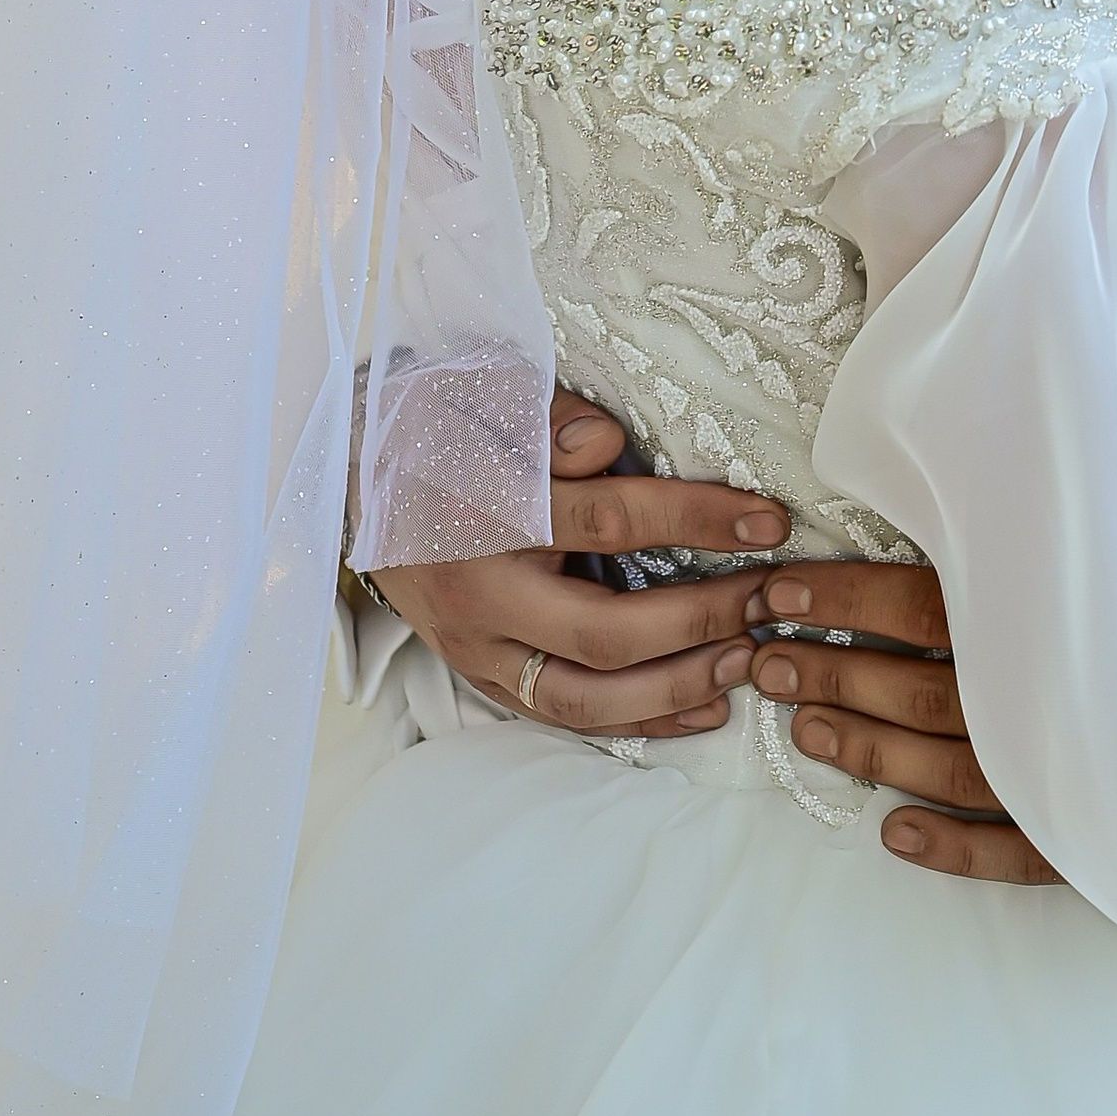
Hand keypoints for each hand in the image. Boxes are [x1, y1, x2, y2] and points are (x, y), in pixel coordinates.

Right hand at [369, 387, 790, 741]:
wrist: (348, 477)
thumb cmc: (432, 424)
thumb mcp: (479, 392)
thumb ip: (546, 417)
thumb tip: (605, 442)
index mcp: (485, 515)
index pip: (608, 522)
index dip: (696, 518)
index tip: (768, 520)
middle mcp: (479, 596)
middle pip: (604, 634)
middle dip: (700, 620)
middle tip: (768, 599)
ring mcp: (476, 649)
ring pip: (585, 698)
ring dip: (677, 686)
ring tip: (747, 661)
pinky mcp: (480, 677)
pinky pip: (565, 717)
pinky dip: (638, 722)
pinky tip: (702, 709)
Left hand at [746, 562, 1059, 886]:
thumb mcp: (1093, 564)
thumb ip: (1002, 568)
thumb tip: (926, 540)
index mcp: (1046, 627)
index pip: (924, 608)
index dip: (847, 601)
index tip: (780, 594)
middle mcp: (1050, 703)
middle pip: (922, 692)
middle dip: (836, 676)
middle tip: (770, 666)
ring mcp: (1068, 779)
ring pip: (950, 769)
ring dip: (871, 751)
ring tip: (806, 731)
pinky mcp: (1082, 843)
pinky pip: (1011, 853)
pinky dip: (953, 847)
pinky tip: (896, 833)